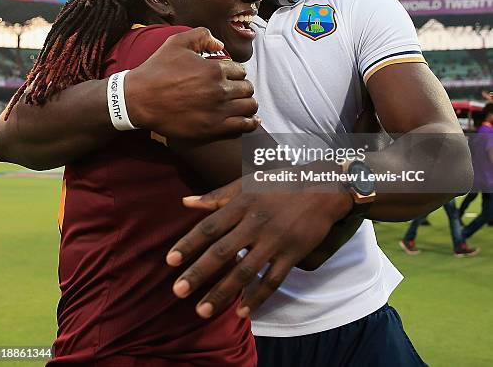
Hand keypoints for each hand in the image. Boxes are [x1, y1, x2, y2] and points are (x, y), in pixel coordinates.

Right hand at [125, 27, 259, 139]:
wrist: (139, 100)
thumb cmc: (156, 70)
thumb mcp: (176, 42)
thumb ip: (201, 35)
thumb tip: (220, 44)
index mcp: (214, 69)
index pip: (240, 70)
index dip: (236, 72)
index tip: (230, 77)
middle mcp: (220, 89)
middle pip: (247, 88)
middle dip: (243, 87)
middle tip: (236, 90)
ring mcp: (218, 110)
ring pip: (249, 106)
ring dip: (248, 103)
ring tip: (242, 103)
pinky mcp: (213, 128)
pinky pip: (244, 125)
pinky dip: (251, 122)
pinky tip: (251, 120)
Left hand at [165, 176, 352, 318]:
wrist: (323, 186)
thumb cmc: (280, 183)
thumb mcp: (248, 182)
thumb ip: (216, 195)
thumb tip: (186, 201)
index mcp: (243, 204)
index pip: (210, 227)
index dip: (189, 243)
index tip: (170, 261)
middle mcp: (256, 223)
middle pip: (223, 252)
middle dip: (199, 273)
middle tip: (178, 291)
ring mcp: (275, 241)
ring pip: (245, 271)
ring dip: (222, 293)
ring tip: (202, 310)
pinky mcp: (292, 254)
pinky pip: (272, 280)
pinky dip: (257, 298)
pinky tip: (242, 313)